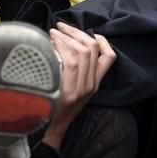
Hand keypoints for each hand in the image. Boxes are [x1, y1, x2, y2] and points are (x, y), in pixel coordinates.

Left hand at [44, 23, 116, 148]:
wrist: (47, 130)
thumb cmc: (55, 106)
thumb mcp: (72, 89)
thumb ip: (75, 70)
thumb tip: (67, 42)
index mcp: (95, 84)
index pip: (109, 57)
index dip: (103, 41)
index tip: (91, 32)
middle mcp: (91, 85)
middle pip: (92, 49)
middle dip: (77, 32)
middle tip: (62, 27)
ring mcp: (81, 88)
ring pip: (81, 51)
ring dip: (66, 37)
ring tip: (53, 32)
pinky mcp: (70, 90)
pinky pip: (70, 60)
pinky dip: (60, 46)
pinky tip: (50, 43)